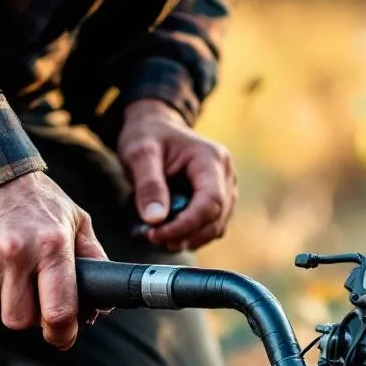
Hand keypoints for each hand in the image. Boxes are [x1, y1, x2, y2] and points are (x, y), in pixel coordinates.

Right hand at [0, 171, 107, 349]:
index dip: (62, 334)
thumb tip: (102, 303)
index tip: (62, 336)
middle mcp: (16, 252)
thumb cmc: (37, 199)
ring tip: (7, 279)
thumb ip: (93, 259)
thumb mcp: (75, 220)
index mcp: (52, 245)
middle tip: (32, 298)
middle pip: (20, 321)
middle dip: (29, 317)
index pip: (58, 311)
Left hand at [117, 99, 236, 251]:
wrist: (155, 127)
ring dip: (187, 238)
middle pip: (216, 219)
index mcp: (211, 159)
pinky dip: (189, 234)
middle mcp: (225, 175)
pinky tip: (167, 231)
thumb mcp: (140, 153)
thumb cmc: (149, 135)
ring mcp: (224, 189)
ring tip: (156, 235)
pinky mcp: (216, 201)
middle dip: (185, 234)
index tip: (157, 234)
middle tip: (152, 238)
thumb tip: (155, 219)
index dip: (186, 224)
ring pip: (214, 227)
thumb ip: (148, 185)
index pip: (210, 202)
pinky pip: (208, 227)